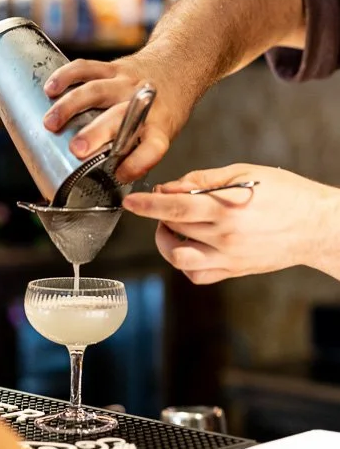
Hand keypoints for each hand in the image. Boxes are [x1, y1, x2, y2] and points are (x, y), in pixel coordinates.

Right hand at [42, 53, 194, 182]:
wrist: (177, 67)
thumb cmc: (166, 107)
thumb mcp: (164, 133)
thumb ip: (138, 153)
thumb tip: (109, 177)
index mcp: (159, 126)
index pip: (152, 148)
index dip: (137, 163)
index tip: (120, 174)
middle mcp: (142, 103)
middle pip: (119, 118)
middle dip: (95, 134)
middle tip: (77, 149)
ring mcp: (126, 83)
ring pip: (95, 91)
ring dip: (69, 107)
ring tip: (50, 123)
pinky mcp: (112, 68)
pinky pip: (86, 68)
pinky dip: (65, 77)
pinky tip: (50, 89)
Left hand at [122, 164, 339, 282]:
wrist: (318, 225)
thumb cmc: (287, 194)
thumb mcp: (244, 173)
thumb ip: (203, 180)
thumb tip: (173, 186)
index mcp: (225, 209)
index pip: (173, 208)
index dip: (147, 205)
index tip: (131, 201)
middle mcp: (224, 237)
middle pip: (173, 230)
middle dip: (159, 215)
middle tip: (163, 204)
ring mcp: (229, 258)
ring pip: (179, 259)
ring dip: (167, 242)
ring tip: (173, 227)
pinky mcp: (235, 270)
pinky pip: (198, 275)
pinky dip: (186, 263)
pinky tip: (190, 245)